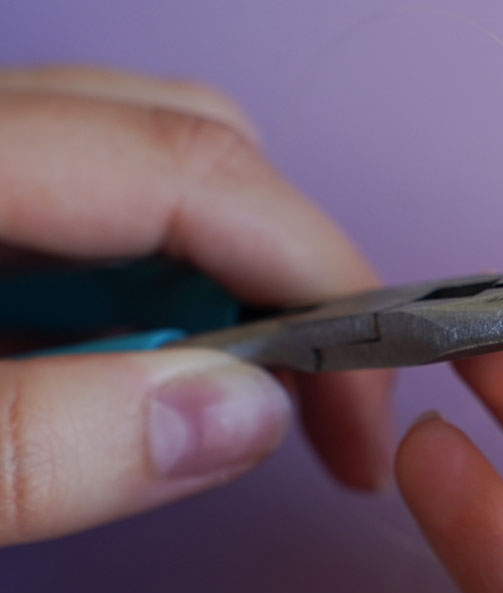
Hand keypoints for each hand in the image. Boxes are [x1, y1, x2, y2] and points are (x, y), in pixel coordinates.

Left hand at [0, 66, 393, 546]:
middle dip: (284, 275)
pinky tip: (138, 368)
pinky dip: (155, 287)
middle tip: (311, 408)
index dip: (316, 273)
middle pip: (194, 144)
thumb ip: (47, 445)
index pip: (192, 168)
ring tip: (225, 400)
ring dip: (222, 285)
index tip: (364, 403)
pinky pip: (99, 204)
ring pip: (154, 168)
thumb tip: (247, 416)